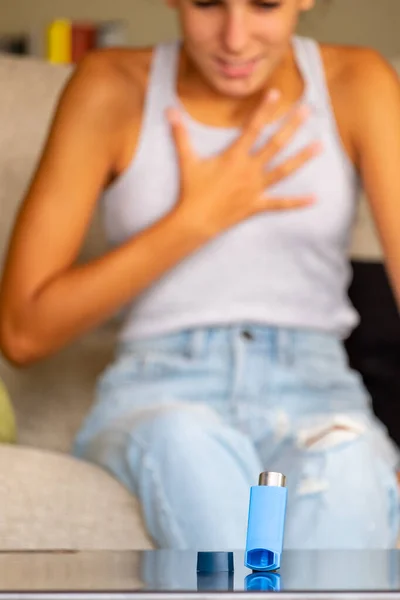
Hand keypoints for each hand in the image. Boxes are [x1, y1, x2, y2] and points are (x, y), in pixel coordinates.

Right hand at [167, 89, 321, 237]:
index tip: (277, 93)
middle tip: (308, 111)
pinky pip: (281, 204)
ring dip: (302, 158)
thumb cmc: (191, 190)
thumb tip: (169, 111)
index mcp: (234, 157)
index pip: (252, 128)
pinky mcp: (257, 205)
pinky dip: (297, 202)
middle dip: (292, 126)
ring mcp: (256, 188)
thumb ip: (180, 134)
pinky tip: (315, 198)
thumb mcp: (187, 160)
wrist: (195, 221)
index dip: (264, 110)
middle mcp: (249, 170)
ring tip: (320, 146)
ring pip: (283, 170)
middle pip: (275, 144)